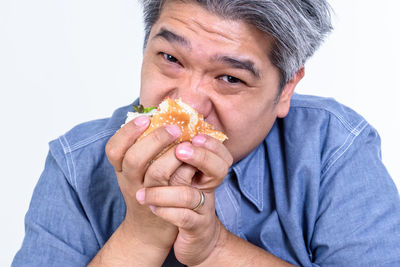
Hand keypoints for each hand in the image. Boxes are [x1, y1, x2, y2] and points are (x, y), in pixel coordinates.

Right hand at [106, 116, 185, 252]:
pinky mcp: (166, 204)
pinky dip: (185, 169)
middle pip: (134, 158)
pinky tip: (193, 159)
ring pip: (156, 173)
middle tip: (174, 128)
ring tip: (185, 142)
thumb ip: (143, 148)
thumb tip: (158, 115)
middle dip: (154, 139)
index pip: (114, 149)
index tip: (145, 118)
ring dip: (172, 154)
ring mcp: (147, 194)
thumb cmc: (146, 190)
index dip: (127, 132)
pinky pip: (176, 185)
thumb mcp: (137, 171)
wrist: (149, 230)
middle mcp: (130, 182)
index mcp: (121, 170)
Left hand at [137, 134, 232, 265]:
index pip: (220, 154)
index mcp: (206, 173)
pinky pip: (182, 218)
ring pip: (188, 195)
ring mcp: (203, 209)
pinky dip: (164, 211)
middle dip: (196, 158)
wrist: (196, 239)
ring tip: (142, 193)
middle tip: (178, 151)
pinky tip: (151, 207)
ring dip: (162, 192)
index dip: (211, 144)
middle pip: (214, 170)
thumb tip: (155, 123)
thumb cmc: (182, 201)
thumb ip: (175, 154)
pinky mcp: (196, 228)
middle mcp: (208, 189)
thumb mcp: (181, 176)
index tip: (194, 136)